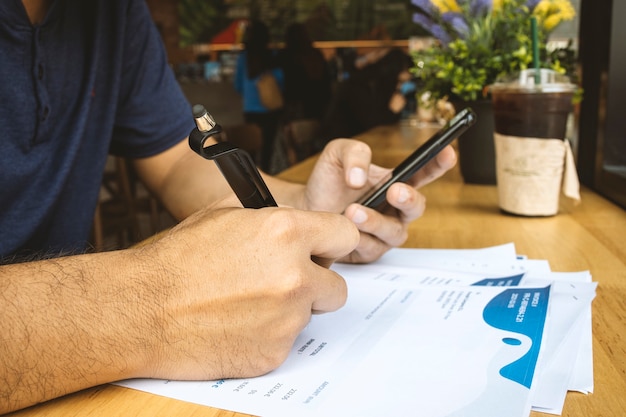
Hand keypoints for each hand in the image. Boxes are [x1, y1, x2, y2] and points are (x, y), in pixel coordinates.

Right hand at [139, 205, 358, 379]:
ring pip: (311, 314)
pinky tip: (237, 324)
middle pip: (338, 285)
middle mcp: (295, 275)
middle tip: (285, 282)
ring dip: (290, 310)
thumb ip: (273, 218)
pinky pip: (287, 341)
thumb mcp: (225, 215)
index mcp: (286, 232)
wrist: (142, 309)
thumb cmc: (178, 260)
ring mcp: (287, 318)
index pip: (346, 236)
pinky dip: (269, 334)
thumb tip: (299, 224)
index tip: (325, 250)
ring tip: (247, 303)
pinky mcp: (274, 352)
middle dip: (316, 283)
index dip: (333, 243)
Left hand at [302, 139, 455, 262]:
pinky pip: (371, 248)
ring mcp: (384, 233)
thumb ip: (354, 154)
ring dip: (375, 221)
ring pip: (393, 232)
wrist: (304, 208)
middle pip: (416, 207)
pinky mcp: (369, 252)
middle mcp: (396, 209)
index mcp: (396, 182)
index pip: (424, 173)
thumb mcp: (337, 154)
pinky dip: (359, 239)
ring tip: (353, 211)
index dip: (439, 163)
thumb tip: (360, 178)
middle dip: (408, 199)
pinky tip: (345, 229)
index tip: (448, 152)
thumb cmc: (328, 181)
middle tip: (394, 190)